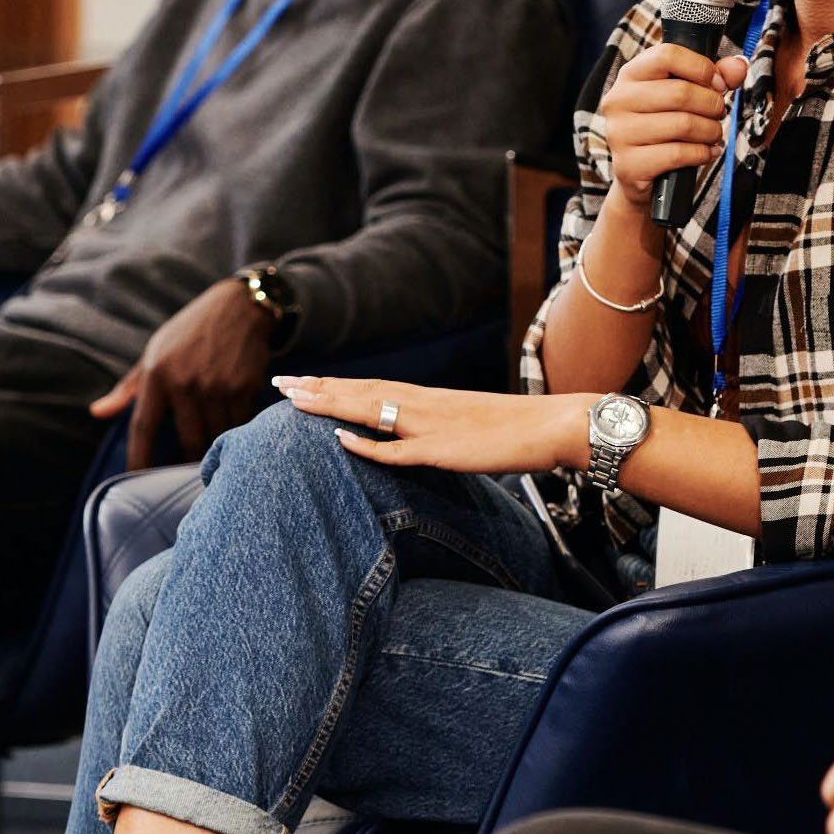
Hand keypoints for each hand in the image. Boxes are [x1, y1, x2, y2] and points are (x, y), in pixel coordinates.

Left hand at [89, 279, 273, 467]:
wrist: (238, 307)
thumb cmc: (189, 331)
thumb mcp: (153, 352)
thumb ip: (127, 388)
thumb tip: (96, 413)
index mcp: (157, 375)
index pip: (143, 428)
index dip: (139, 459)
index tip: (136, 480)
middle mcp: (187, 382)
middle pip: (187, 440)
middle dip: (187, 462)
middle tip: (187, 477)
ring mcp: (218, 385)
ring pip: (216, 435)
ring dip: (215, 450)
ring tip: (213, 460)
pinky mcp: (245, 386)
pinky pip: (239, 423)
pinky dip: (235, 433)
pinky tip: (236, 437)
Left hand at [277, 375, 594, 473]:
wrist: (554, 424)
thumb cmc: (518, 430)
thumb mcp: (470, 425)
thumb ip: (440, 429)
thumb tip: (416, 439)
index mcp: (430, 399)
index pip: (372, 387)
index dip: (334, 385)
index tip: (301, 382)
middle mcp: (426, 405)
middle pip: (362, 393)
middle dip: (319, 389)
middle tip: (280, 384)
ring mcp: (433, 426)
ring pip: (371, 411)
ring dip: (331, 405)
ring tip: (294, 399)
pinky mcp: (445, 450)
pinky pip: (399, 450)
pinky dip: (368, 445)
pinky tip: (341, 440)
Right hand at [598, 44, 748, 208]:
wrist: (638, 173)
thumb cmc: (662, 127)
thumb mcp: (685, 95)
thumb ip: (713, 77)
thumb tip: (738, 66)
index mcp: (631, 75)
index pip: (668, 55)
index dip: (702, 68)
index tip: (717, 83)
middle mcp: (618, 100)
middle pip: (681, 92)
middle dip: (712, 104)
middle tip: (718, 113)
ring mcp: (620, 133)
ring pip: (683, 124)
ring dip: (710, 131)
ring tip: (714, 134)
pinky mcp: (629, 164)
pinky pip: (678, 154)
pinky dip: (702, 153)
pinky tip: (707, 152)